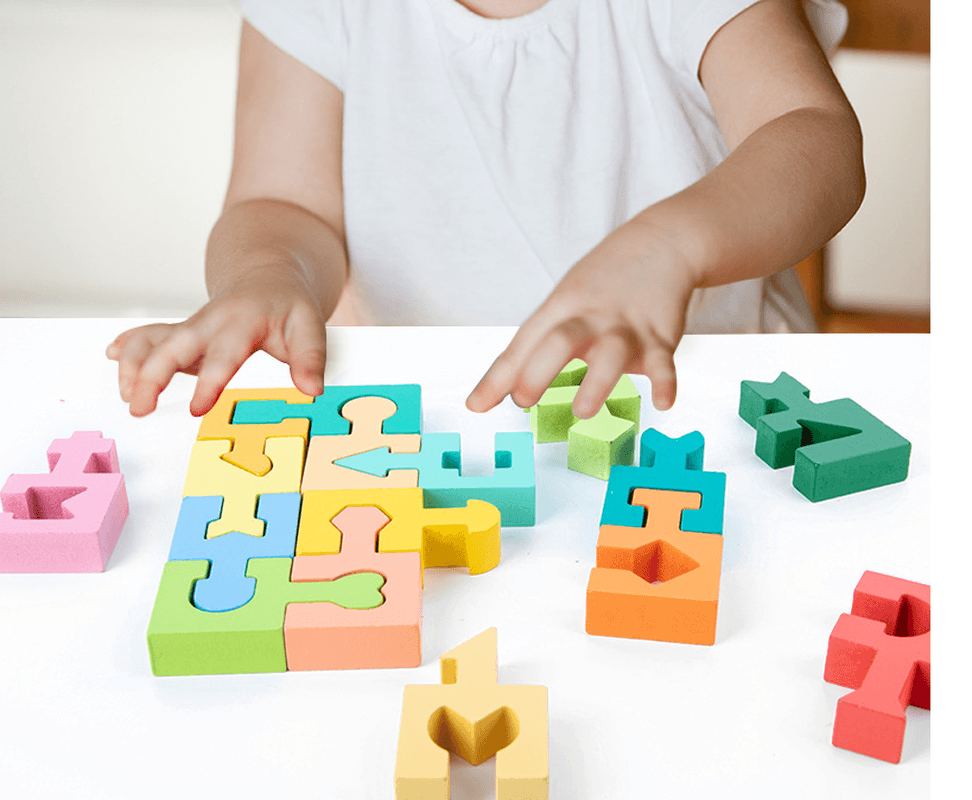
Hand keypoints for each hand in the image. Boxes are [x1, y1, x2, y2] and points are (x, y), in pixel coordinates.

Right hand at [106, 266, 326, 416]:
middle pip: (172, 345)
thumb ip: (310, 357)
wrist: (269, 279)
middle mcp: (209, 322)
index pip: (223, 356)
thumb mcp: (309, 325)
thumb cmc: (288, 307)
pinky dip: (129, 344)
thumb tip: (311, 389)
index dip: (209, 382)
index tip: (197, 409)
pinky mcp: (182, 334)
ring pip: (152, 338)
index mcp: (241, 322)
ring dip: (133, 363)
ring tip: (128, 396)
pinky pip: (148, 335)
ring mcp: (192, 327)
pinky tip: (111, 354)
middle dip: (151, 374)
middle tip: (139, 407)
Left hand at [466, 217, 699, 416]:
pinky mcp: (659, 335)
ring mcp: (625, 326)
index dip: (498, 377)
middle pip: (559, 341)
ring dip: (596, 382)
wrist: (661, 242)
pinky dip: (665, 382)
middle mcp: (589, 318)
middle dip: (538, 371)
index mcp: (560, 311)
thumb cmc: (601, 284)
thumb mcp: (563, 304)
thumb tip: (503, 390)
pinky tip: (662, 403)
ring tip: (582, 411)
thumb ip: (535, 347)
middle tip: (523, 400)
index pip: (522, 346)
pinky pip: (663, 361)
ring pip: (611, 352)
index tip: (476, 405)